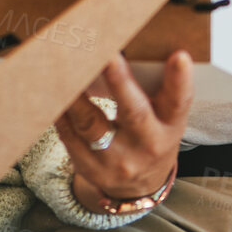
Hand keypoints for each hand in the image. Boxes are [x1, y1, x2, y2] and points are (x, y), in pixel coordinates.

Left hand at [59, 51, 192, 207]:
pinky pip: (69, 136)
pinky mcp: (90, 167)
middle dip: (120, 83)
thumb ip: (156, 91)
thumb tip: (126, 44)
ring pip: (91, 125)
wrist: (138, 186)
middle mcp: (147, 145)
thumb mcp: (165, 119)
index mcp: (170, 127)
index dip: (179, 81)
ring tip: (64, 67)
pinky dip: (60, 112)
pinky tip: (51, 93)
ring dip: (75, 95)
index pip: (178, 103)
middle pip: (133, 113)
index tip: (180, 56)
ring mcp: (117, 160)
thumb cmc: (151, 135)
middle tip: (110, 55)